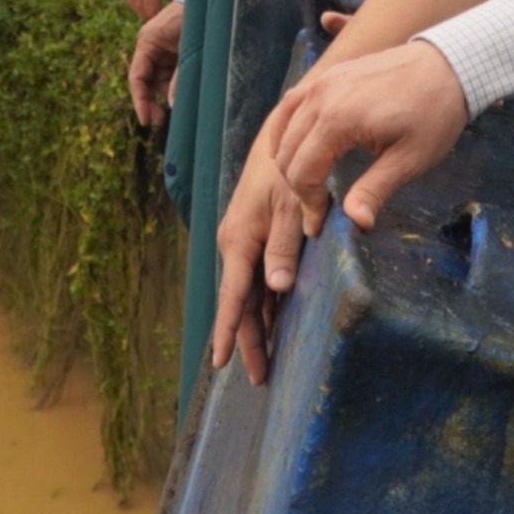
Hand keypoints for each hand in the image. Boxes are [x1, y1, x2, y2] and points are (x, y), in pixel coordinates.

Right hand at [122, 0, 183, 18]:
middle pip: (142, 14)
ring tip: (161, 10)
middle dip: (155, 18)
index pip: (151, 12)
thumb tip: (180, 9)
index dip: (161, 19)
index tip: (171, 21)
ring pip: (136, 9)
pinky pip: (132, 1)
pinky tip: (152, 1)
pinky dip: (141, 4)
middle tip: (168, 18)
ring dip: (147, 11)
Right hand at [127, 1, 184, 125]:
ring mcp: (160, 51)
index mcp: (147, 42)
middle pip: (145, 81)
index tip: (146, 119)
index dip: (140, 100)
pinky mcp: (171, 53)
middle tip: (160, 121)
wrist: (208, 1)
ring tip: (176, 110)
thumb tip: (173, 104)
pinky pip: (168, 75)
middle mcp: (149, 48)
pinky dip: (173, 87)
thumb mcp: (189, 50)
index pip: (137, 76)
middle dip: (151, 102)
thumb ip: (181, 77)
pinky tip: (180, 97)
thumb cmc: (196, 19)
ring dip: (164, 96)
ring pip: (157, 80)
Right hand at [208, 145, 309, 383]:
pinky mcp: (257, 235)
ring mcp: (245, 241)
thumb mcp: (292, 205)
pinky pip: (257, 278)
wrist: (281, 135)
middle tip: (261, 378)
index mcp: (239, 240)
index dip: (228, 333)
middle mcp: (236, 244)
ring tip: (266, 361)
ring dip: (257, 326)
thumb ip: (285, 246)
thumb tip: (277, 287)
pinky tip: (274, 324)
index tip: (221, 364)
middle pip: (240, 303)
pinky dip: (265, 303)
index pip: (233, 297)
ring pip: (249, 293)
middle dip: (247, 341)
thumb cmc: (288, 169)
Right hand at [267, 40, 470, 234]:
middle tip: (316, 208)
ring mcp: (322, 81)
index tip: (319, 223)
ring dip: (288, 158)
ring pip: (284, 127)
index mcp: (338, 119)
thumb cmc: (434, 114)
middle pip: (287, 152)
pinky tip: (293, 145)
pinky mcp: (329, 74)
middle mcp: (321, 97)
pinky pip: (291, 103)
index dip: (307, 202)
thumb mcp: (409, 159)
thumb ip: (375, 190)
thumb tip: (356, 223)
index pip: (301, 171)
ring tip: (306, 183)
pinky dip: (285, 128)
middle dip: (297, 186)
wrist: (450, 64)